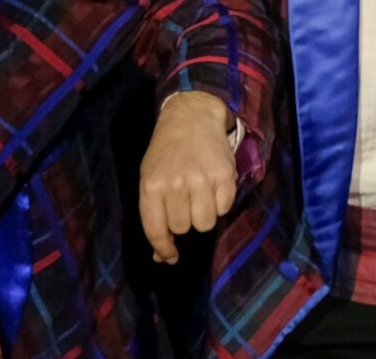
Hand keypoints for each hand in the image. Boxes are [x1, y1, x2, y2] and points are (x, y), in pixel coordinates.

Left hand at [140, 92, 236, 264]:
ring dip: (202, 215)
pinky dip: (219, 203)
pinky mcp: (225, 177)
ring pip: (205, 224)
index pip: (156, 230)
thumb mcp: (150, 177)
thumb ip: (154, 215)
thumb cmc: (167, 152)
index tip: (170, 257)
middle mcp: (176, 184)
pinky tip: (213, 185)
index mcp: (152, 185)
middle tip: (184, 201)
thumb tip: (162, 257)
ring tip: (199, 195)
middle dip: (184, 220)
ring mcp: (202, 180)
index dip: (163, 249)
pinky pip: (224, 209)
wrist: (192, 117)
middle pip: (183, 228)